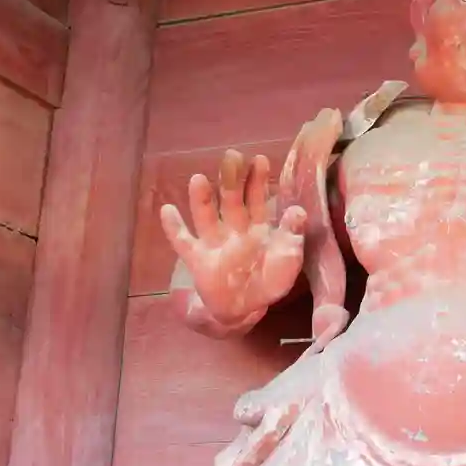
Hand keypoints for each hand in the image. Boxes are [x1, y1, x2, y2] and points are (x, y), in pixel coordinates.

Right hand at [160, 149, 305, 333]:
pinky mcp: (198, 260)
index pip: (257, 199)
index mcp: (258, 227)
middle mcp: (235, 230)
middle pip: (231, 201)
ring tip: (199, 179)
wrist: (246, 309)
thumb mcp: (289, 257)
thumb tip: (298, 210)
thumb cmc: (270, 280)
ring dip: (202, 199)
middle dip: (231, 179)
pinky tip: (167, 210)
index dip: (258, 180)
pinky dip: (174, 228)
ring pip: (207, 217)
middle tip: (231, 156)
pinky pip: (184, 242)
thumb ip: (292, 234)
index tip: (259, 160)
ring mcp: (215, 243)